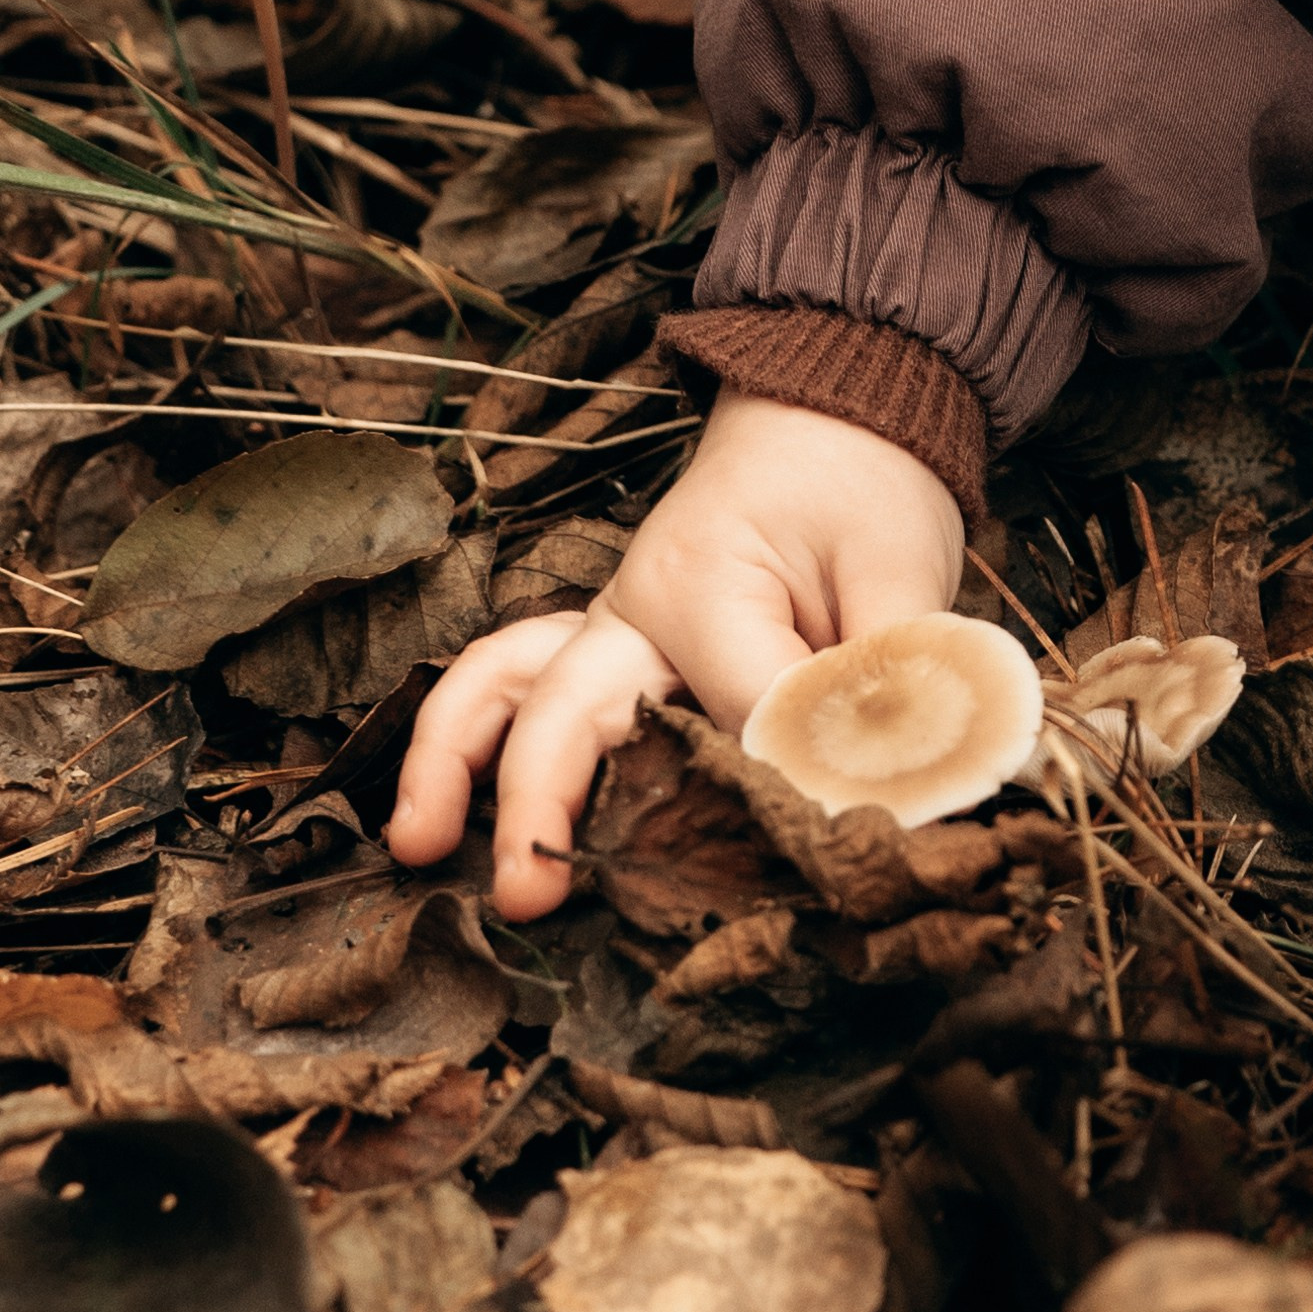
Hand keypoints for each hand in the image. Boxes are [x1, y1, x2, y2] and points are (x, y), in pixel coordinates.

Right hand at [387, 388, 964, 920]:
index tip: (845, 830)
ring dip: (450, 760)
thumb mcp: (898, 572)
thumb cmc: (862, 484)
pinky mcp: (614, 644)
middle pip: (561, 710)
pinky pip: (526, 682)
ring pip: (504, 682)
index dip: (791, 780)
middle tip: (523, 897)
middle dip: (534, 806)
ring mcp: (612, 625)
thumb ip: (890, 681)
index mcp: (702, 588)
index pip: (735, 719)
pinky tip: (454, 804)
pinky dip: (479, 736)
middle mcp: (632, 608)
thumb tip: (893, 788)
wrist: (834, 414)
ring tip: (414, 845)